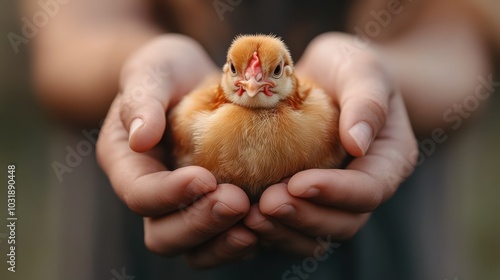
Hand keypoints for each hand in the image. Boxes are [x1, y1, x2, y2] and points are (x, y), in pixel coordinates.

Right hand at [96, 35, 256, 267]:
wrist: (195, 82)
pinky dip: (244, 238)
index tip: (204, 178)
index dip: (168, 194)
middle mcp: (154, 196)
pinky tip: (268, 219)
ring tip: (256, 221)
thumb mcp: (153, 71)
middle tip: (237, 201)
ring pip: (195, 248)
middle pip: (164, 235)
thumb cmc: (170, 72)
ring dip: (224, 241)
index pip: (139, 194)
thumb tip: (140, 139)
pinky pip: (224, 240)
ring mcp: (185, 207)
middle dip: (199, 223)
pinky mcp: (214, 209)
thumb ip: (141, 99)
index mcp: (129, 166)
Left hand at [244, 32, 417, 254]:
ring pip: (316, 234)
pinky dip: (270, 229)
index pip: (370, 189)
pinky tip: (242, 217)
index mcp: (388, 160)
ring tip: (250, 217)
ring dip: (284, 231)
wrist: (324, 75)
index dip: (336, 192)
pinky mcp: (305, 199)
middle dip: (305, 217)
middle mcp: (364, 187)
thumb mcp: (362, 68)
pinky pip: (292, 227)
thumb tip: (358, 142)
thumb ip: (367, 101)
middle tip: (266, 205)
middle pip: (343, 222)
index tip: (298, 182)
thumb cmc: (347, 67)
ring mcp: (333, 198)